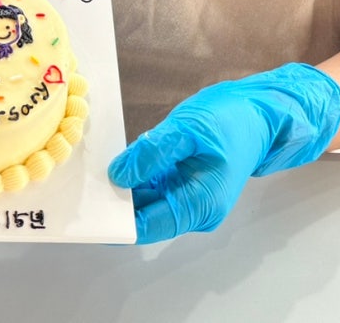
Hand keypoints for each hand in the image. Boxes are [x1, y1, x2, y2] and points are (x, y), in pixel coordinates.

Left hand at [108, 63, 339, 243]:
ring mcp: (186, 197)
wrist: (259, 113)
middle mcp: (192, 209)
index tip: (86, 209)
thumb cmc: (231, 120)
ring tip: (89, 172)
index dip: (114, 221)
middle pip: (142, 216)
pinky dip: (132, 175)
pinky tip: (115, 161)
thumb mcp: (188, 129)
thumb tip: (119, 176)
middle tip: (80, 184)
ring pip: (142, 200)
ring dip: (119, 187)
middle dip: (111, 202)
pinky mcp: (180, 182)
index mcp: (199, 204)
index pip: (147, 227)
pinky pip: (148, 185)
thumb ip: (152, 153)